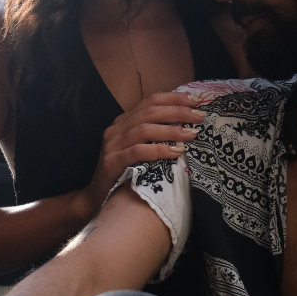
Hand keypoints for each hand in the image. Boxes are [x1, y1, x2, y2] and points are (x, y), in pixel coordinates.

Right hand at [78, 90, 205, 214]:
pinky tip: (176, 152)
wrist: (96, 197)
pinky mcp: (111, 162)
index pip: (150, 101)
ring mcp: (112, 144)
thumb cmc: (125, 171)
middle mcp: (117, 128)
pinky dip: (159, 150)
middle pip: (150, 111)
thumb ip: (156, 134)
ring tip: (192, 134)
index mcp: (124, 121)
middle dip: (177, 111)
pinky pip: (138, 151)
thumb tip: (188, 125)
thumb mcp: (140, 147)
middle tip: (199, 116)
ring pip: (144, 129)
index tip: (196, 101)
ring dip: (172, 130)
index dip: (174, 98)